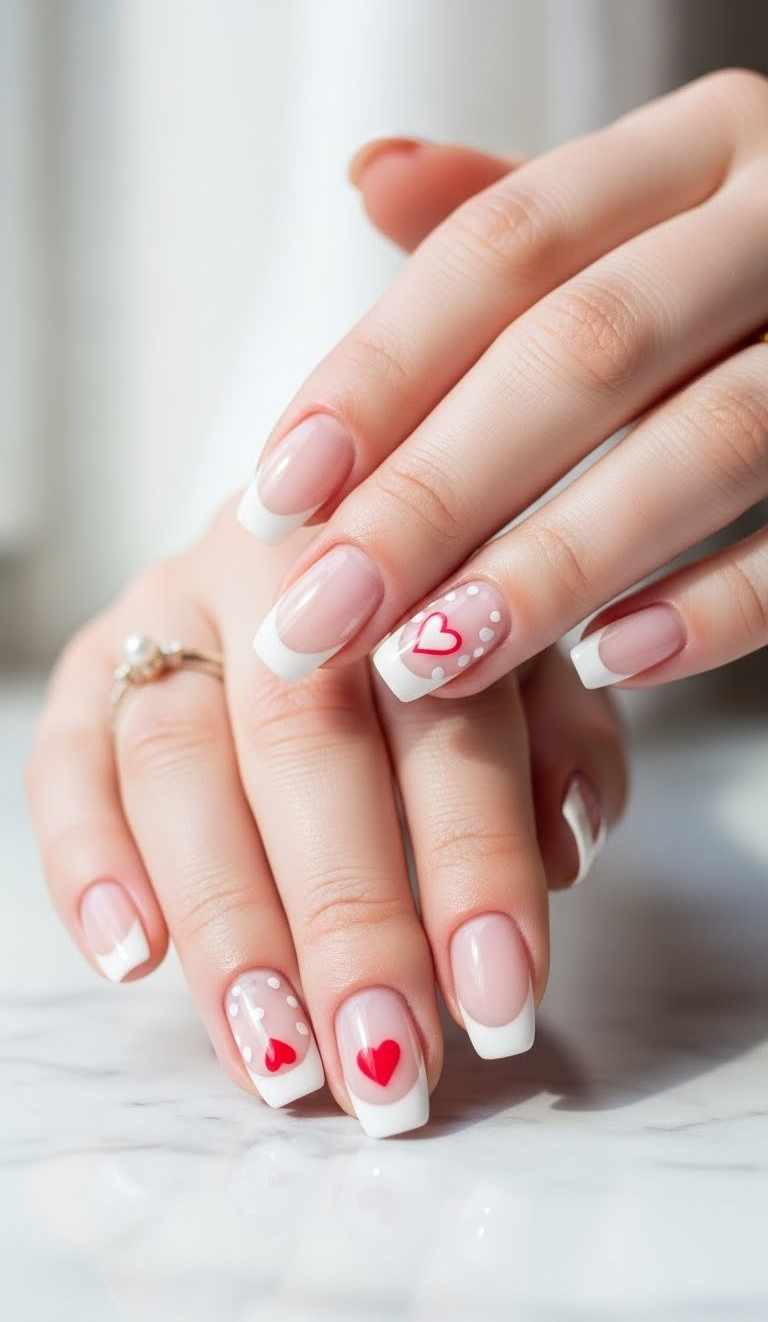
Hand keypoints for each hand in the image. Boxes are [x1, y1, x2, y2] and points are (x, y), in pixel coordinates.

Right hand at [26, 503, 626, 1136]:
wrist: (337, 545)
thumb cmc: (446, 637)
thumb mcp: (540, 668)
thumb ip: (566, 745)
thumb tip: (559, 853)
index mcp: (421, 562)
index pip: (450, 717)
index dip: (475, 862)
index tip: (497, 999)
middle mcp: (284, 571)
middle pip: (303, 737)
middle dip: (347, 915)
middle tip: (385, 1059)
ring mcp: (175, 608)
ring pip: (177, 758)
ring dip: (226, 919)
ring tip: (275, 1054)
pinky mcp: (96, 658)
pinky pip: (68, 757)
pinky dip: (89, 859)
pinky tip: (131, 960)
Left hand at [239, 69, 767, 701]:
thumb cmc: (734, 274)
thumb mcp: (635, 213)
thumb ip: (510, 211)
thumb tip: (370, 176)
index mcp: (698, 150)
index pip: (507, 248)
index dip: (383, 371)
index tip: (279, 491)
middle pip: (586, 350)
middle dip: (439, 492)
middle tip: (325, 612)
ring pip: (704, 445)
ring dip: (555, 563)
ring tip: (435, 655)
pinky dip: (716, 604)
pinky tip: (612, 662)